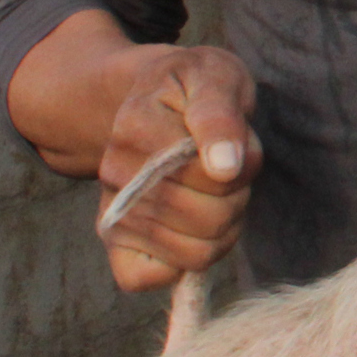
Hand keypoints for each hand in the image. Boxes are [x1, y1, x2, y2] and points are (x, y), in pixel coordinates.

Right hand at [94, 44, 259, 294]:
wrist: (157, 99)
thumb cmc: (195, 89)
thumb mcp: (216, 78)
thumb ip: (221, 116)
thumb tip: (224, 166)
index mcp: (137, 129)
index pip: (214, 178)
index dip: (244, 166)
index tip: (238, 143)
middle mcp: (116, 176)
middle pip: (209, 220)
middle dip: (237, 197)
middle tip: (229, 170)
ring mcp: (112, 212)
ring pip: (193, 253)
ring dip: (222, 227)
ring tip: (216, 193)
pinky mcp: (114, 241)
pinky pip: (148, 278)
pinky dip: (184, 262)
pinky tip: (192, 226)